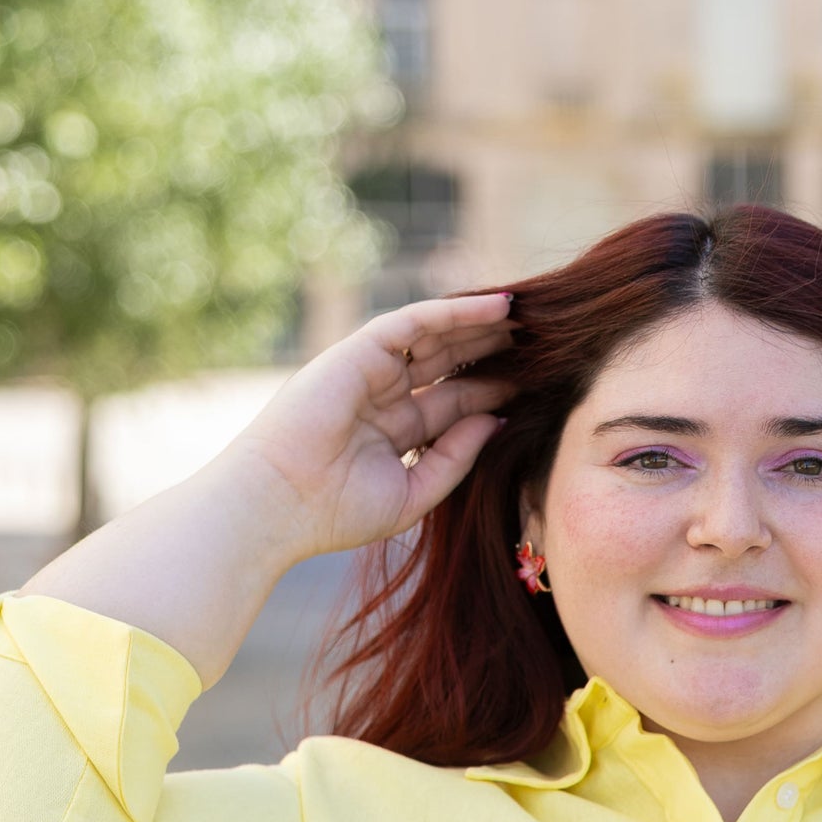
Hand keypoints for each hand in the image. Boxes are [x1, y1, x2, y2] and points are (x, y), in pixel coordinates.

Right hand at [231, 293, 514, 563]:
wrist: (278, 505)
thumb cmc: (335, 512)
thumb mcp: (414, 491)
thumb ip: (456, 457)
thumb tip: (497, 420)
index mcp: (394, 432)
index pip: (453, 403)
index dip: (494, 392)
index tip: (537, 386)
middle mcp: (383, 396)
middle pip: (449, 365)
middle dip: (493, 353)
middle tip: (543, 342)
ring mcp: (370, 371)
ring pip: (437, 338)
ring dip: (481, 326)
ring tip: (529, 316)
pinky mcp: (359, 351)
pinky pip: (416, 323)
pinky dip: (456, 312)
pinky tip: (497, 310)